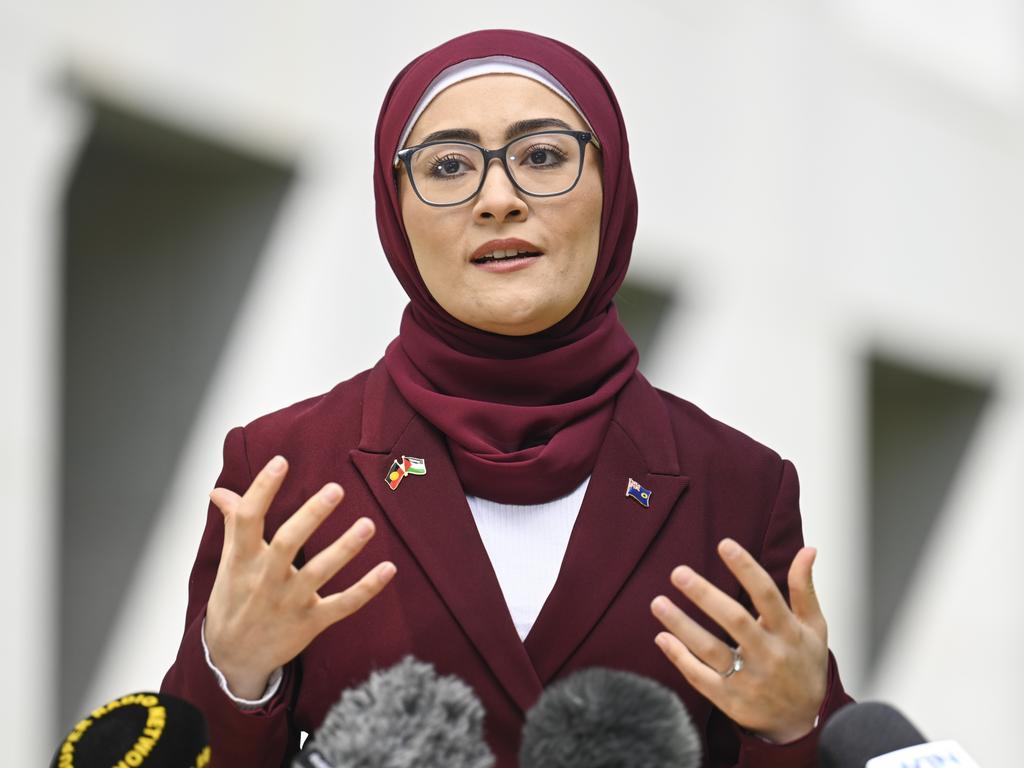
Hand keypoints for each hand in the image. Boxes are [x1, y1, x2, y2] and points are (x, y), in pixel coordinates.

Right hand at [204, 455, 395, 698]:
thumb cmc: (234, 600)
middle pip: (289, 543)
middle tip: (336, 488)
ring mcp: (289, 603)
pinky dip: (367, 588)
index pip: (249, 519)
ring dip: (345, 548)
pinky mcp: (310, 623)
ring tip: (368, 524)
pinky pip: (343, 605)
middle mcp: (266, 579)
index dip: (262, 489)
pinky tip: (388, 568)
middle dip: (311, 516)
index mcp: (243, 559)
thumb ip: (234, 524)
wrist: (232, 658)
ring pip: (320, 573)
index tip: (281, 461)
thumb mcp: (229, 562)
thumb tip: (220, 492)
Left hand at [650, 539, 826, 743]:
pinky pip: (700, 677)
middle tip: (678, 572)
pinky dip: (679, 658)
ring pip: (711, 650)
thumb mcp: (814, 628)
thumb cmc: (805, 667)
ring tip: (657, 603)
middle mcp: (768, 655)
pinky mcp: (730, 700)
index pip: (767, 595)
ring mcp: (748, 679)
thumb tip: (807, 549)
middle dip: (705, 595)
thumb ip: (804, 588)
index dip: (746, 569)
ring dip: (682, 625)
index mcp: (789, 633)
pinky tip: (661, 638)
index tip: (725, 544)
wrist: (802, 725)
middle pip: (734, 620)